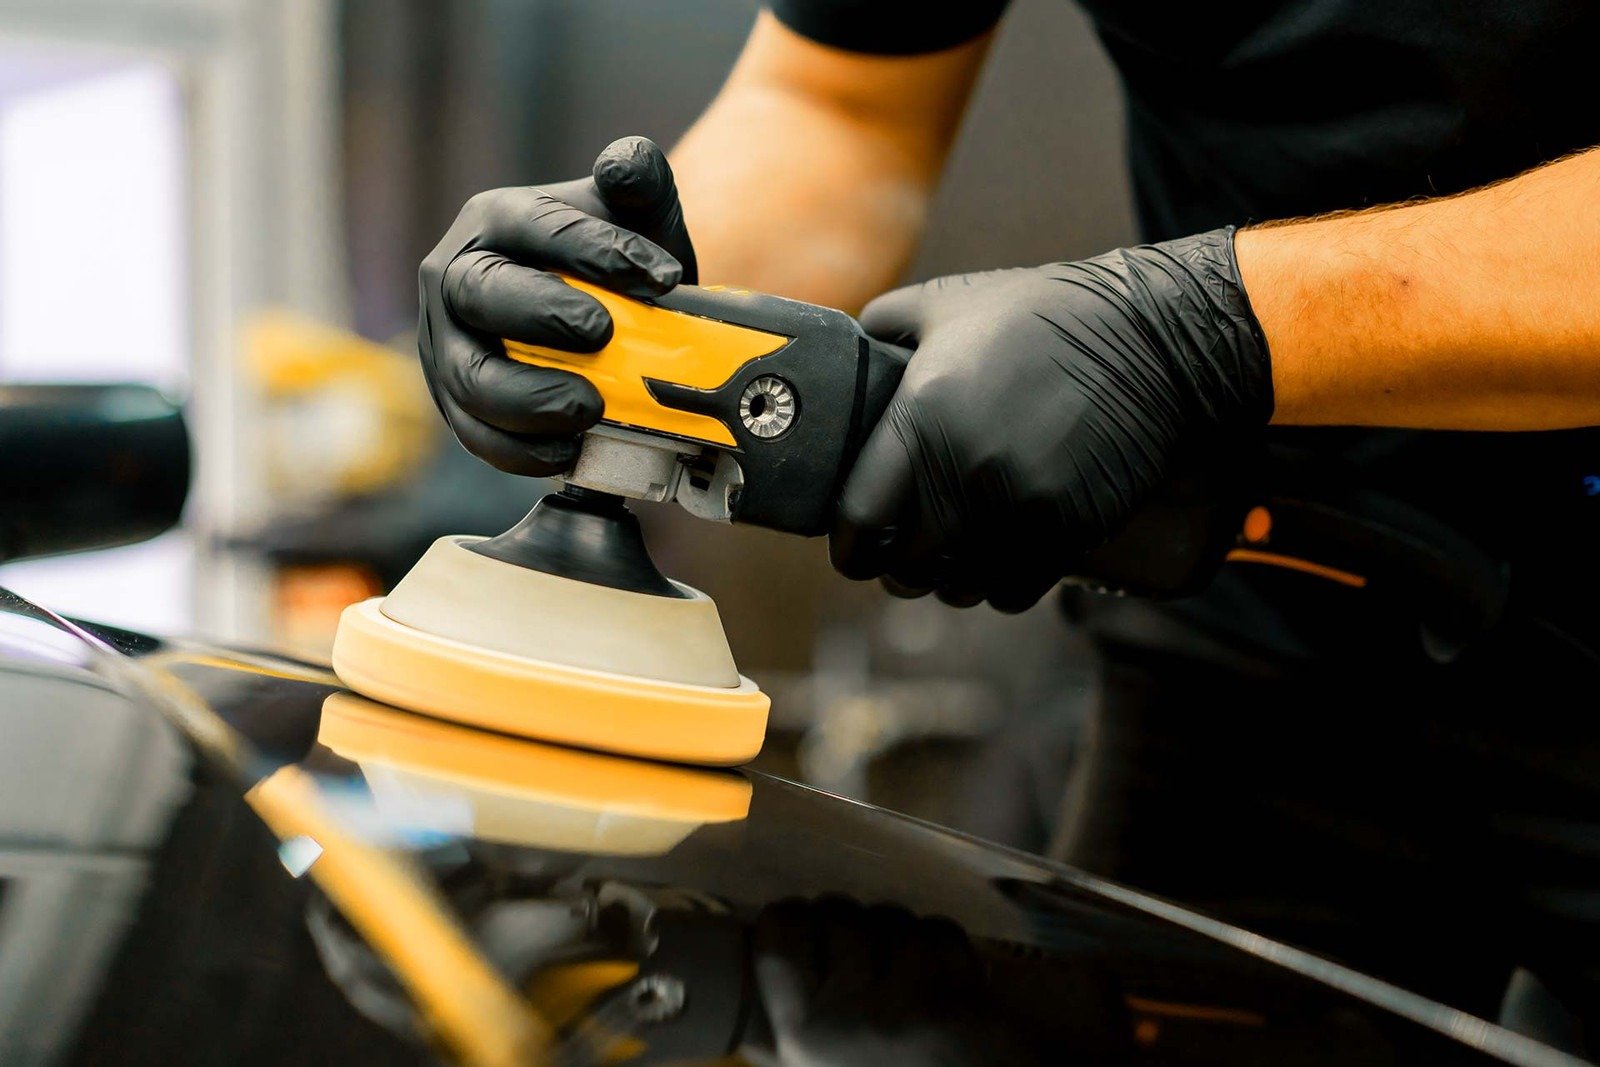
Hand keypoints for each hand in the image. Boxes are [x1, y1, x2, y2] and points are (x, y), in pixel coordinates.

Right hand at [418, 136, 694, 475]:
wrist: (606, 316)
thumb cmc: (616, 260)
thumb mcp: (637, 209)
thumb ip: (638, 176)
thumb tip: (625, 163)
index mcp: (496, 219)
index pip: (536, 226)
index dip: (596, 250)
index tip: (663, 277)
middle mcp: (456, 276)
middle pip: (479, 294)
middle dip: (541, 315)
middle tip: (604, 334)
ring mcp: (449, 343)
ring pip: (468, 375)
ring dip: (528, 399)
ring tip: (590, 407)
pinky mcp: (456, 401)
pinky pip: (473, 432)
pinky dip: (519, 450)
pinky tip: (569, 450)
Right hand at [749, 898, 1028, 1066]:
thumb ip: (785, 1041)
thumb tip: (761, 996)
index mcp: (807, 1038)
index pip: (780, 939)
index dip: (786, 919)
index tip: (795, 923)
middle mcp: (855, 1014)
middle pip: (840, 916)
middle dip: (845, 920)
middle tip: (853, 942)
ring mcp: (916, 1002)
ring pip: (894, 919)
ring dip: (894, 928)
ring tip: (896, 958)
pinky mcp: (966, 997)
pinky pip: (940, 933)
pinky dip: (937, 940)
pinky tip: (935, 967)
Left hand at [830, 229, 1272, 611]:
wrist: (1154, 340)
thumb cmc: (1046, 315)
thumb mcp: (951, 302)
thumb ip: (886, 325)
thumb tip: (850, 351)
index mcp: (922, 416)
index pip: (859, 518)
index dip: (850, 546)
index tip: (856, 548)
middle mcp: (964, 468)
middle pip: (907, 564)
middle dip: (901, 567)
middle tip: (909, 554)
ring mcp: (1018, 505)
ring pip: (959, 587)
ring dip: (952, 581)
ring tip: (956, 558)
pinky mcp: (1067, 530)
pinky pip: (1012, 592)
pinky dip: (1001, 587)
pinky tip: (1002, 562)